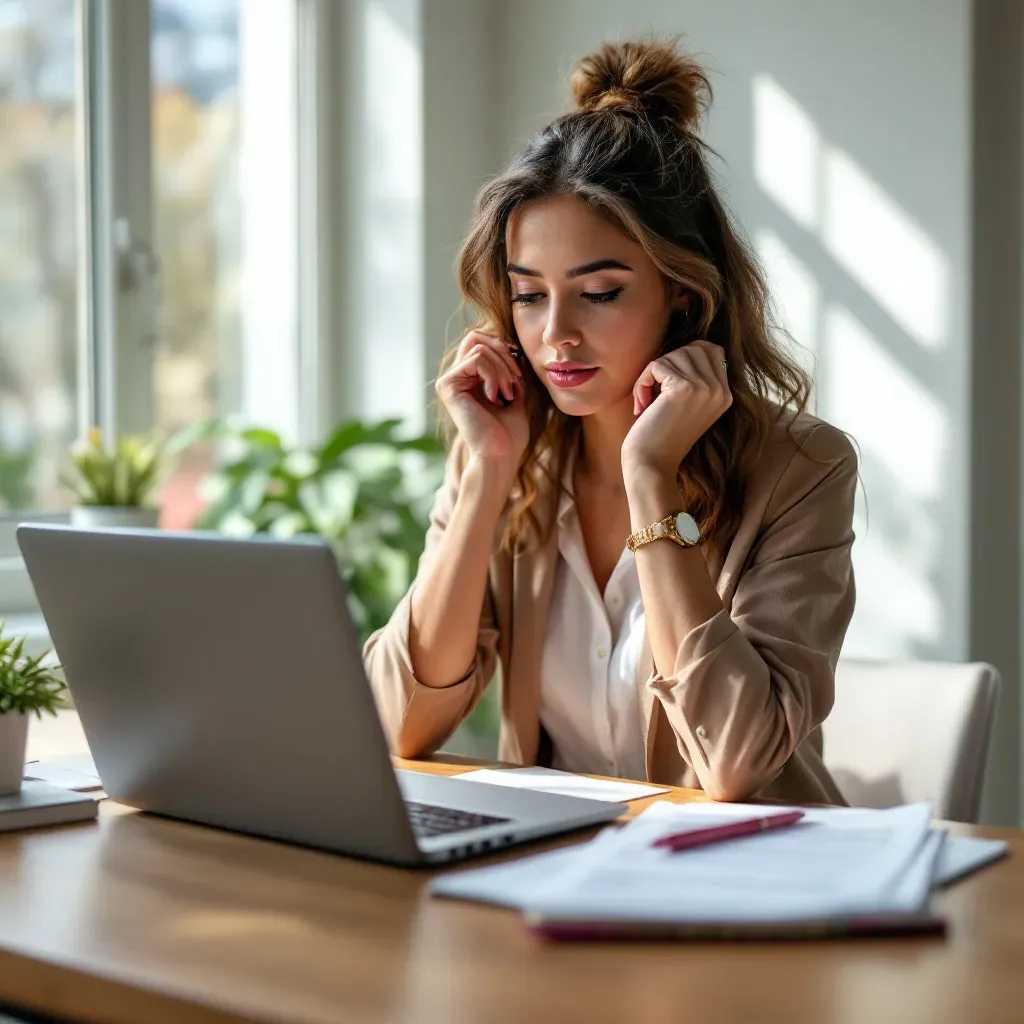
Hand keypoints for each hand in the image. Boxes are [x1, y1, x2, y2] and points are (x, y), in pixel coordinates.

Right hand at [435, 330, 529, 474]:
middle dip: (503, 353)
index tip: (517, 375)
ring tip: (507, 393)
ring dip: (502, 369)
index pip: (481, 340)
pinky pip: (476, 359)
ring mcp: (449, 381)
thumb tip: (508, 345)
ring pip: (480, 347)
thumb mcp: (513, 393)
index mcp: (468, 378)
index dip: (503, 349)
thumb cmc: (508, 433)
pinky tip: (496, 396)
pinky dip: (494, 375)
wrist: (500, 455)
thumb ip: (507, 370)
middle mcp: (455, 377)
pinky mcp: (448, 385)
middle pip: (476, 336)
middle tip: (515, 380)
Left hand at [621, 340, 731, 480]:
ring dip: (651, 375)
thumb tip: (690, 346)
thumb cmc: (661, 436)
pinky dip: (642, 382)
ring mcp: (705, 388)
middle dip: (667, 364)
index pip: (712, 349)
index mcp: (725, 395)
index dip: (684, 357)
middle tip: (653, 392)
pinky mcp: (684, 388)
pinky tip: (641, 405)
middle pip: (692, 348)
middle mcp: (720, 390)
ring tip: (646, 401)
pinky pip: (656, 365)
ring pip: (673, 355)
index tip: (666, 383)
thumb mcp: (687, 404)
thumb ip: (696, 378)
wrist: (652, 465)